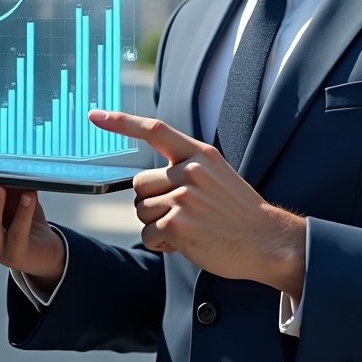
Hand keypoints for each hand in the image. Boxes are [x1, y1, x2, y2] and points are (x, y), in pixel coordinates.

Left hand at [89, 110, 305, 297]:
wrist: (266, 240)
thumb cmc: (237, 212)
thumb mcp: (217, 176)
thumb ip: (186, 169)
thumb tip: (147, 182)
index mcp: (199, 154)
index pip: (155, 129)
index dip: (122, 122)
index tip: (95, 116)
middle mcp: (190, 170)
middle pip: (140, 184)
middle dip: (152, 203)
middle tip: (181, 215)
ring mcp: (183, 196)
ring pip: (142, 211)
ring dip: (157, 226)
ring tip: (189, 228)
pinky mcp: (178, 224)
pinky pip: (148, 235)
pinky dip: (161, 245)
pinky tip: (185, 244)